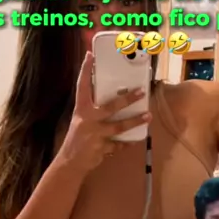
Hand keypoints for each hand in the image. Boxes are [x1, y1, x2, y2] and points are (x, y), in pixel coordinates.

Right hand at [58, 51, 150, 173]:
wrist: (70, 163)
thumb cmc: (77, 139)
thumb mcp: (81, 121)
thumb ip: (94, 111)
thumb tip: (114, 100)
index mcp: (81, 110)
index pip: (82, 86)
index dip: (85, 71)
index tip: (90, 56)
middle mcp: (87, 120)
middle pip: (110, 107)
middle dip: (127, 99)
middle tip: (141, 92)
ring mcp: (96, 134)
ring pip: (119, 126)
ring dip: (135, 121)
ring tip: (148, 116)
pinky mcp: (102, 147)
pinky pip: (119, 144)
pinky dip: (126, 143)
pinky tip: (134, 140)